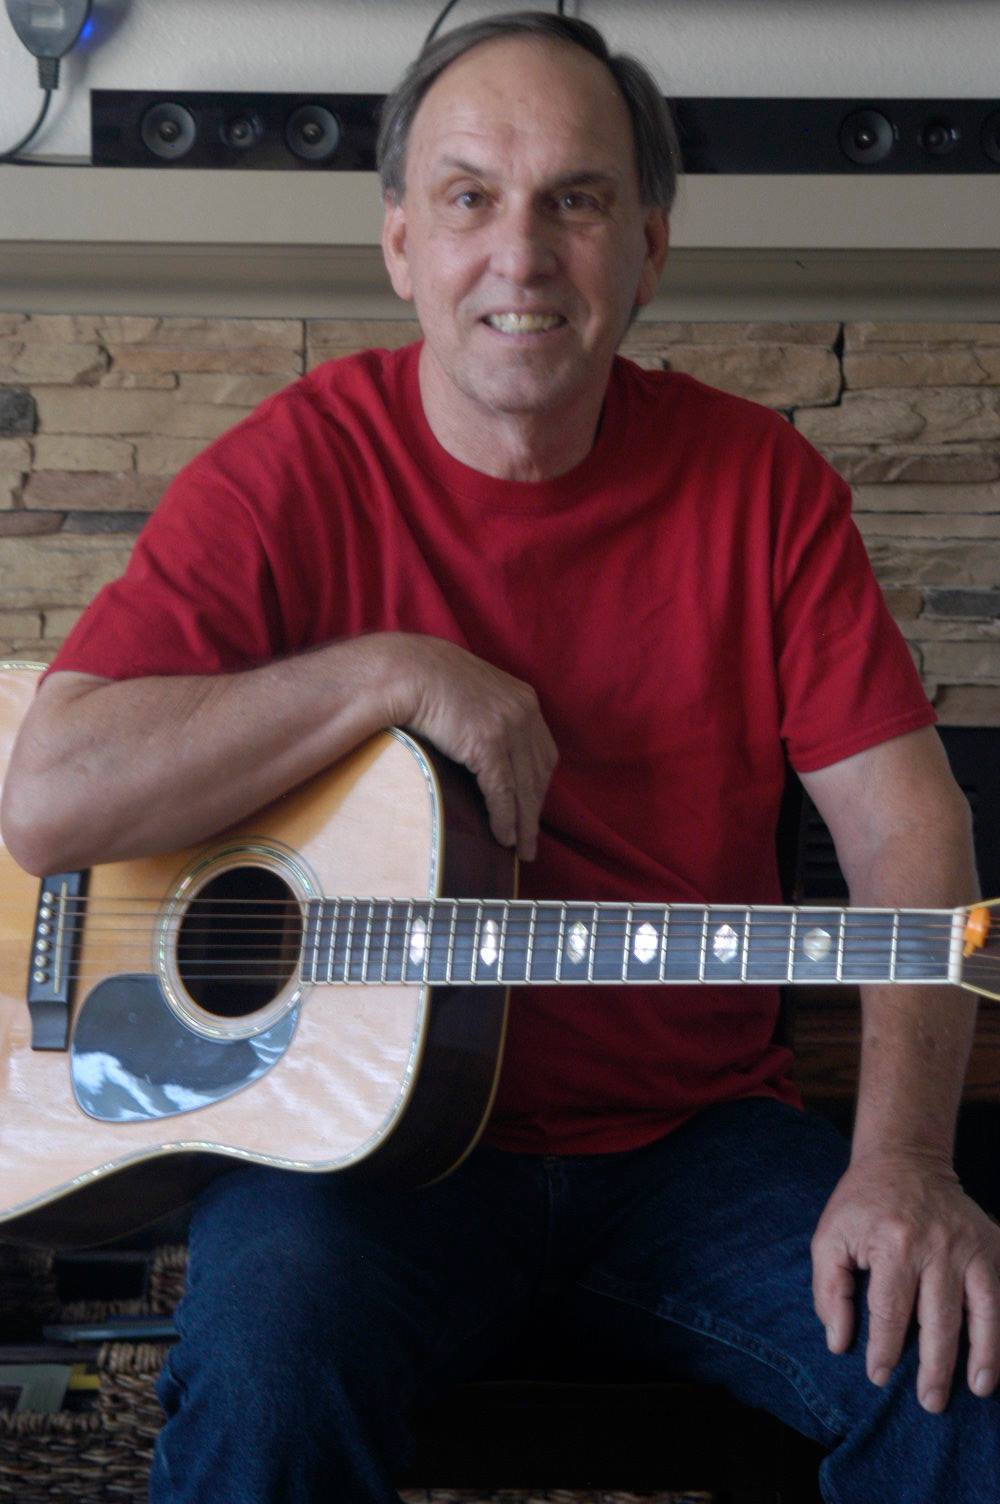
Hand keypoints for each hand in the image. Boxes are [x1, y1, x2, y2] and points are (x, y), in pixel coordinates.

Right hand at [388, 634, 557, 859]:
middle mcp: (524, 712)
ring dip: (524, 824)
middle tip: (531, 840)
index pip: (543, 753)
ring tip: (520, 849)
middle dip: (535, 810)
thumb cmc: (430, 682)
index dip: (539, 786)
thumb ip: (488, 717)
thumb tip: (482, 750)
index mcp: (524, 699)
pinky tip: (503, 837)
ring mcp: (508, 727)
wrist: (408, 670)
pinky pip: (503, 791)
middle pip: (539, 774)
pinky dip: (505, 819)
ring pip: (525, 787)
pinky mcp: (488, 743)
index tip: (533, 808)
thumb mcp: (474, 695)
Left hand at [811, 1149, 999, 1411]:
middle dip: (936, 1367)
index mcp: (894, 1242)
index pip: (890, 1311)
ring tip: (978, 1388)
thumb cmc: (862, 1205)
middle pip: (940, 1318)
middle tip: (931, 1402)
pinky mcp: (994, 1241)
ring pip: (985, 1309)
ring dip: (985, 1354)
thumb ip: (829, 1290)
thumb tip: (839, 1342)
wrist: (904, 1158)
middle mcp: (938, 1244)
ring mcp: (972, 1243)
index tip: (879, 1376)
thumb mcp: (831, 1237)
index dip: (884, 1350)